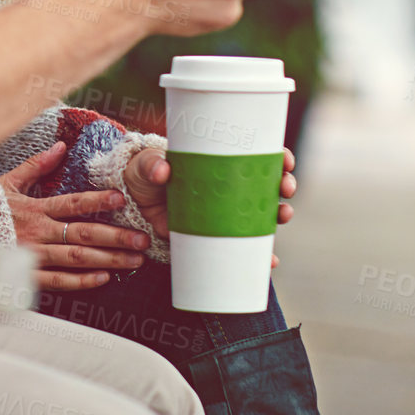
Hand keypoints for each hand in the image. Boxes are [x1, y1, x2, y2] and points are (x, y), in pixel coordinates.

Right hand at [0, 141, 150, 291]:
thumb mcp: (7, 182)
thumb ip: (35, 165)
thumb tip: (60, 146)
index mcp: (34, 208)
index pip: (72, 203)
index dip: (98, 200)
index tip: (121, 199)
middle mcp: (37, 232)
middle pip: (83, 234)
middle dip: (116, 237)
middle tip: (142, 239)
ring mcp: (33, 255)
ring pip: (76, 259)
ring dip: (108, 260)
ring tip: (134, 260)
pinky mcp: (28, 274)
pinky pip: (58, 280)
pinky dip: (81, 281)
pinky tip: (103, 278)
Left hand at [124, 146, 297, 267]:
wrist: (129, 204)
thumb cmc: (141, 174)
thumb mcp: (144, 163)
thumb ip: (151, 164)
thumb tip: (163, 171)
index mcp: (216, 161)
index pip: (255, 154)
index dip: (276, 156)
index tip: (285, 159)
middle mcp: (227, 185)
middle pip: (267, 183)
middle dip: (284, 184)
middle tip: (285, 188)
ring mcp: (223, 211)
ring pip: (262, 213)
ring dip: (279, 215)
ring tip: (283, 215)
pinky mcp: (215, 234)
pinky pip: (243, 244)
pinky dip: (259, 254)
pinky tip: (271, 260)